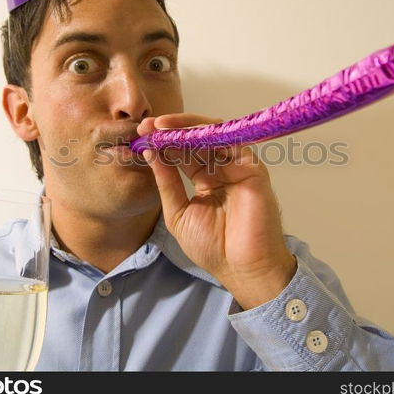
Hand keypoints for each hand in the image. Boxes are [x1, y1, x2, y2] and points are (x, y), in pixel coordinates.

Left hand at [138, 113, 296, 309]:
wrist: (241, 267)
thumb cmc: (213, 247)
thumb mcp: (178, 213)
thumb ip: (167, 183)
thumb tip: (150, 153)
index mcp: (206, 180)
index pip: (183, 152)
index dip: (163, 141)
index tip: (141, 134)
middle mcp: (222, 168)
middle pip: (196, 138)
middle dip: (171, 129)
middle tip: (147, 125)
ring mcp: (238, 166)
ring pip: (212, 134)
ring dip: (186, 127)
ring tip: (161, 126)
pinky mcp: (252, 168)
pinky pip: (231, 142)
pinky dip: (208, 135)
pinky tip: (185, 136)